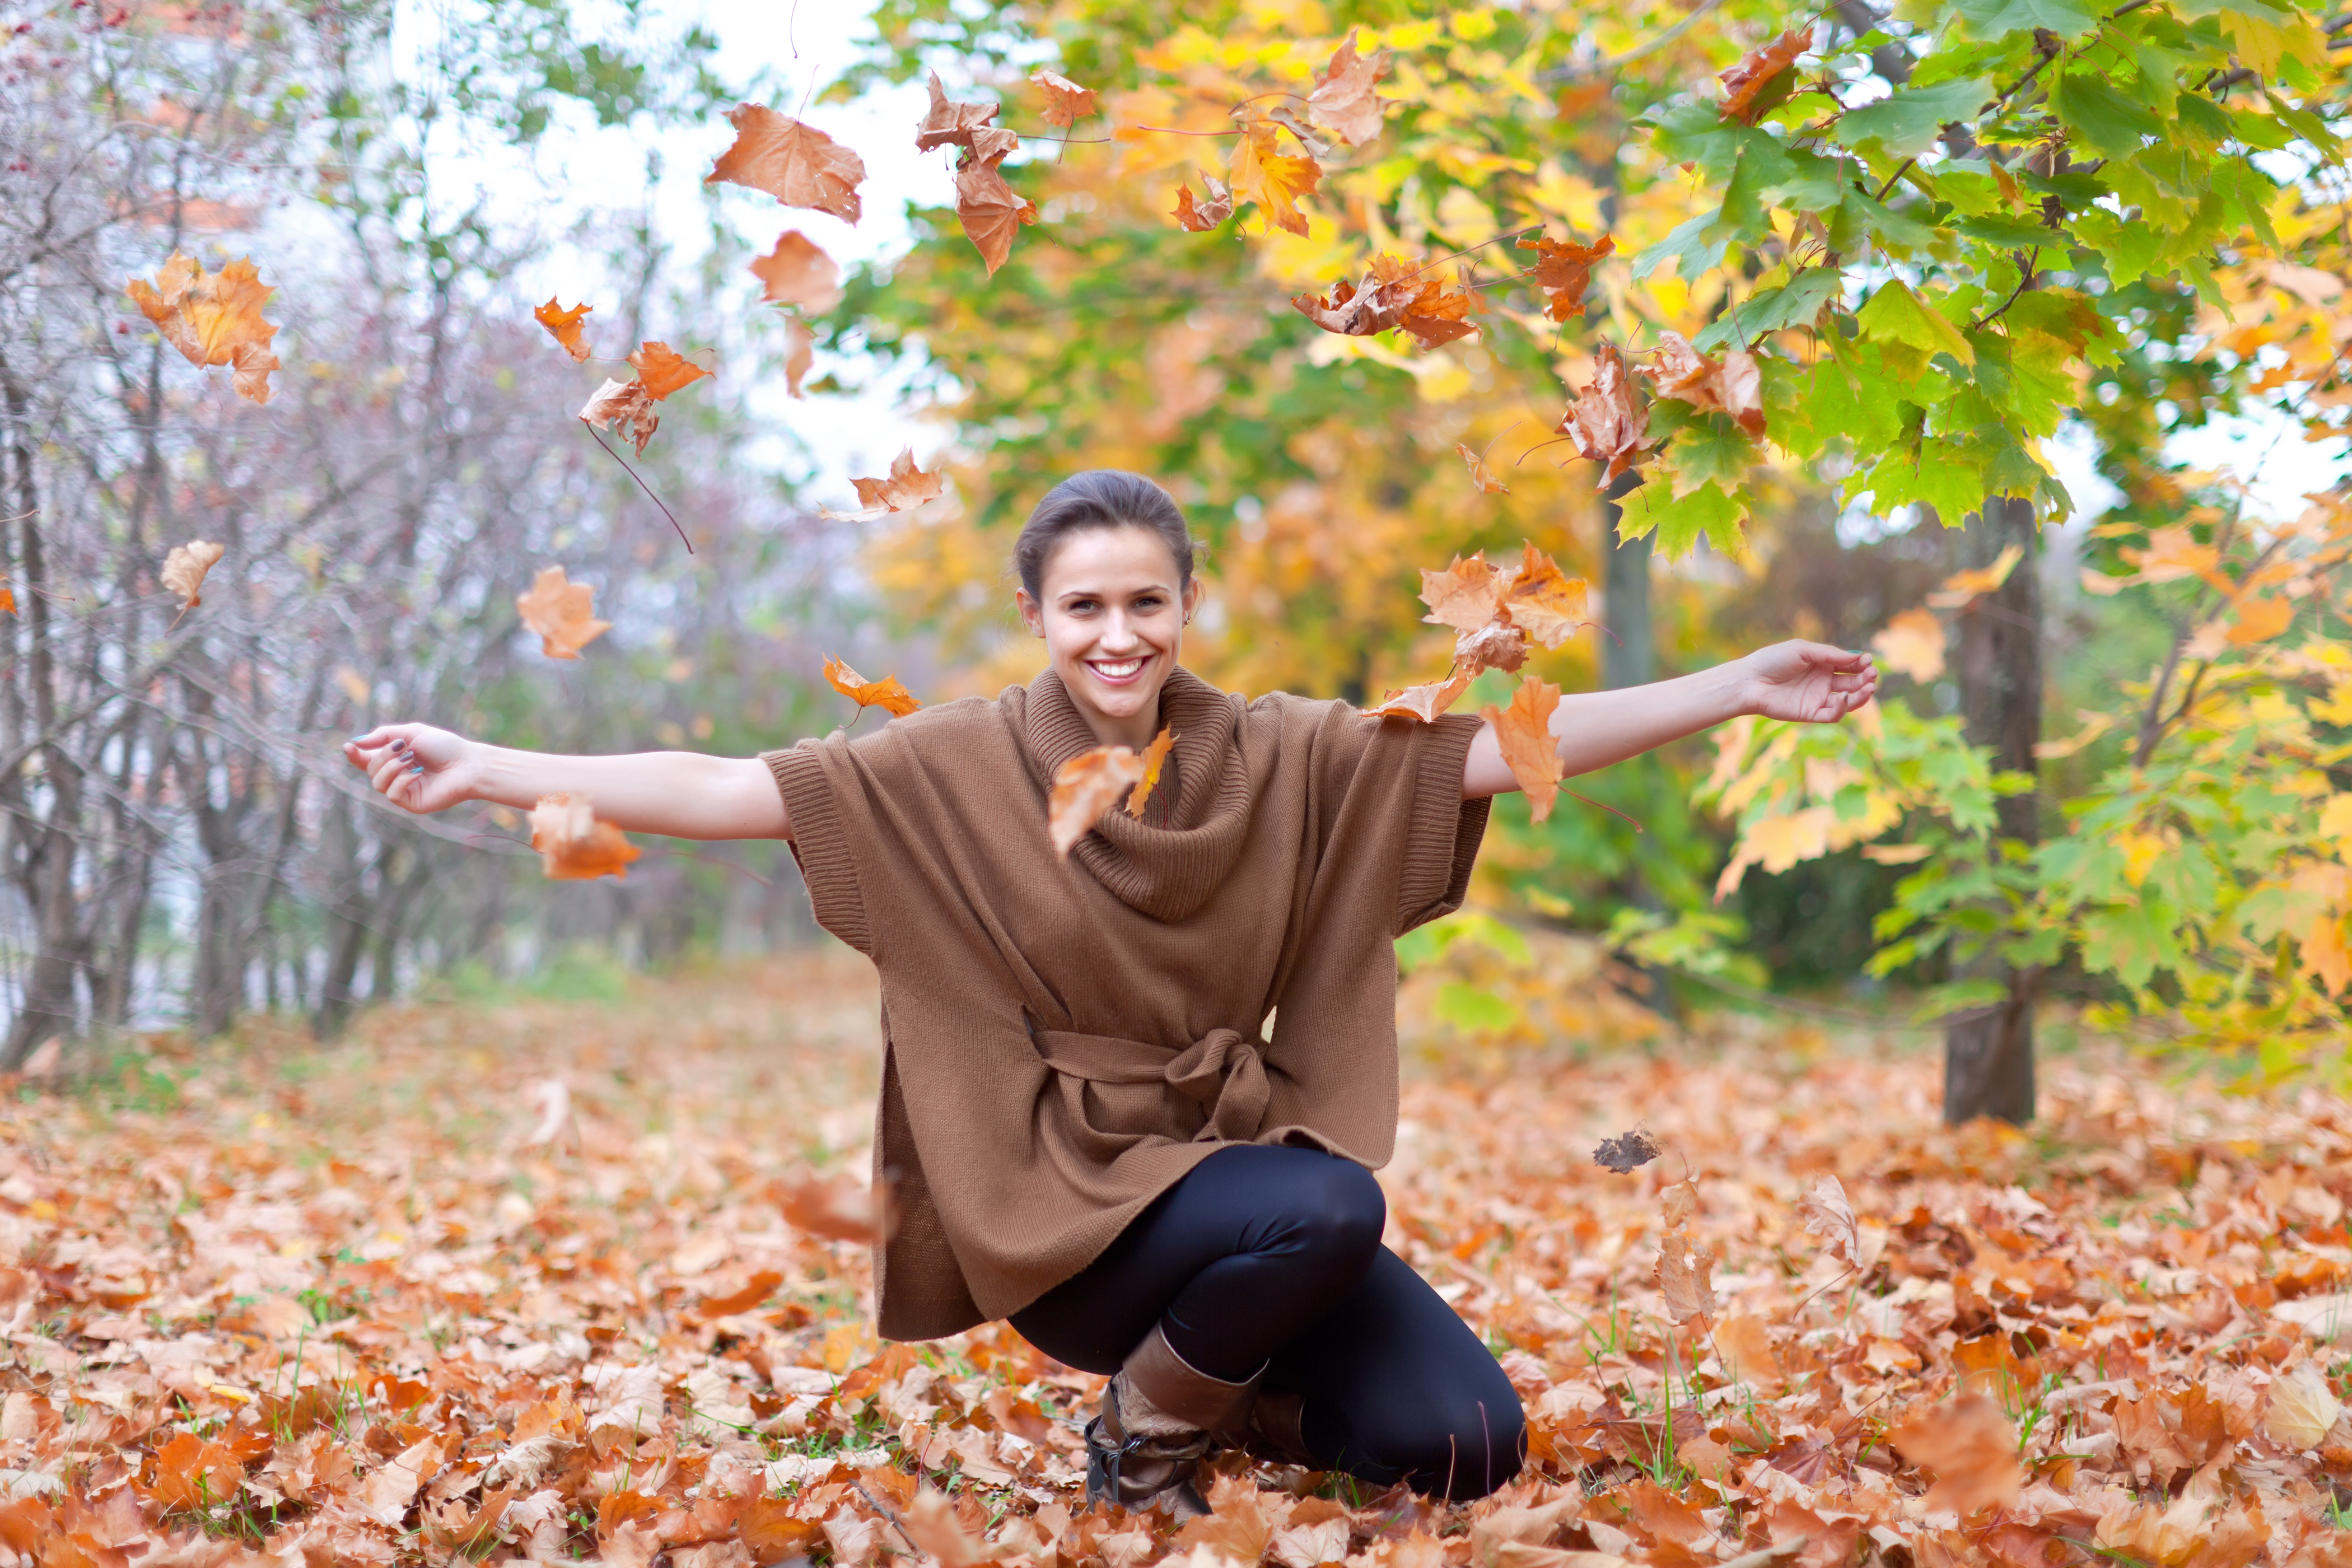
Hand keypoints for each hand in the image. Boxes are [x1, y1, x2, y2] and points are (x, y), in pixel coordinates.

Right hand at [342, 723, 477, 814]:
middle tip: (401, 747)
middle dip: (382, 756)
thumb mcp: (412, 732)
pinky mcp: (411, 803)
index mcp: (395, 759)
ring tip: (411, 759)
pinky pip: (392, 794)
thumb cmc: (445, 747)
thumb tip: (357, 742)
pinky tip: (417, 773)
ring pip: (377, 783)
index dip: (355, 755)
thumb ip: (383, 735)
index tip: (348, 747)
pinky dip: (401, 780)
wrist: (467, 764)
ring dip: (391, 767)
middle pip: (370, 769)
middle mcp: (396, 775)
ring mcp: (403, 790)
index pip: (367, 760)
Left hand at [1737, 641, 1878, 723]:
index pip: (1850, 665)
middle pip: (1853, 682)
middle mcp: (1823, 682)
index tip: (1868, 660)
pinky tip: (1845, 698)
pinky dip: (1843, 708)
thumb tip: (1859, 657)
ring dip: (1862, 695)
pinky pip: (1833, 714)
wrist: (1749, 680)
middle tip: (1872, 674)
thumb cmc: (1772, 660)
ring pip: (1848, 701)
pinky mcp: (1810, 713)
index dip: (1862, 663)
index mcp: (1822, 664)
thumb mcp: (1803, 650)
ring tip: (1869, 687)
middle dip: (1866, 678)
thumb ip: (1830, 654)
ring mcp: (1818, 698)